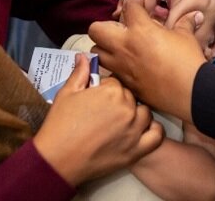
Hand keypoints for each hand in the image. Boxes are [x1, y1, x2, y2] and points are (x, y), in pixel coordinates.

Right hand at [33, 54, 162, 185]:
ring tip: (120, 121)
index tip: (97, 98)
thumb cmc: (60, 125)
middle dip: (119, 101)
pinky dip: (153, 131)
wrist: (58, 158)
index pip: (116, 83)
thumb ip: (80, 73)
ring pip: (145, 113)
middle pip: (131, 97)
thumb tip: (84, 56)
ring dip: (136, 114)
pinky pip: (156, 135)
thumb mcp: (67, 93)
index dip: (105, 89)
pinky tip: (142, 129)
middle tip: (104, 112)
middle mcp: (127, 108)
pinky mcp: (136, 150)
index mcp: (111, 92)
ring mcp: (134, 130)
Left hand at [89, 0, 205, 122]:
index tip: (141, 7)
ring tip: (119, 48)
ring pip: (96, 52)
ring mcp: (121, 66)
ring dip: (104, 47)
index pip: (129, 7)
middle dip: (104, 26)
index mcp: (140, 30)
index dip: (136, 4)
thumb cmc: (187, 61)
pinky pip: (109, 71)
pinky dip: (114, 66)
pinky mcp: (124, 82)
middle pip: (95, 30)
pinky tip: (128, 66)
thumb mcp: (186, 37)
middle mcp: (124, 46)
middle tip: (120, 30)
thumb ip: (185, 24)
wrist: (189, 93)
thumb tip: (195, 15)